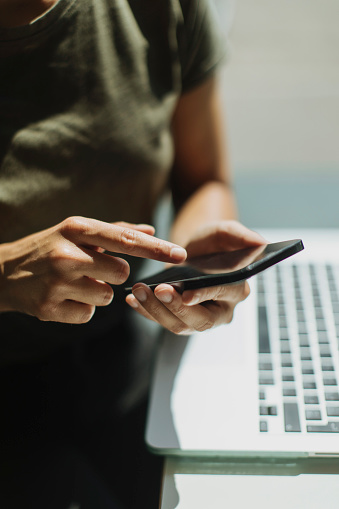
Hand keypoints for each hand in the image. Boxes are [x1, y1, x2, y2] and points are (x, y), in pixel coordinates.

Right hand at [0, 216, 186, 323]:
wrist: (3, 272)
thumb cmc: (49, 247)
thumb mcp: (77, 231)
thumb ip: (116, 231)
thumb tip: (150, 231)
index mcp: (76, 228)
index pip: (126, 239)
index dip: (156, 249)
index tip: (181, 254)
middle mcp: (67, 253)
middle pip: (121, 272)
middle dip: (113, 274)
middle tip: (91, 269)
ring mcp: (56, 283)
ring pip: (107, 297)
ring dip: (97, 293)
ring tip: (74, 283)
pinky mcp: (49, 308)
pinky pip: (89, 314)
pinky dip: (81, 308)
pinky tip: (63, 298)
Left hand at [126, 220, 264, 334]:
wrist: (195, 252)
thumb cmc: (213, 242)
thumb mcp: (226, 232)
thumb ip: (241, 235)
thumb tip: (260, 242)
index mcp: (237, 289)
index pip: (224, 295)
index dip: (205, 295)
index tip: (187, 293)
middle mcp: (221, 310)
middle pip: (200, 320)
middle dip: (176, 307)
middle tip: (159, 290)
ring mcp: (199, 319)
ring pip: (178, 324)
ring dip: (156, 309)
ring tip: (139, 290)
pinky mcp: (180, 320)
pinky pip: (162, 321)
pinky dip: (146, 312)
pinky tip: (133, 299)